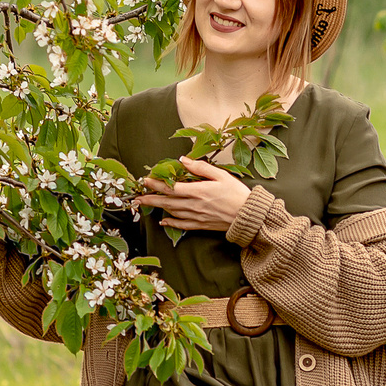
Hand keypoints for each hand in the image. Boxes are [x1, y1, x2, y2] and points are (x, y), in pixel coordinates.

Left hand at [133, 157, 252, 231]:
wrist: (248, 216)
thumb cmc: (237, 193)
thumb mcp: (220, 175)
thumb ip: (200, 167)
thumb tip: (182, 160)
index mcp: (198, 191)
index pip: (171, 187)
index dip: (157, 183)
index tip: (145, 180)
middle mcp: (194, 205)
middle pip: (167, 201)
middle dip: (150, 197)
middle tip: (136, 196)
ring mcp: (196, 216)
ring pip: (172, 212)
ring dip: (158, 207)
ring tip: (146, 203)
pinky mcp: (200, 225)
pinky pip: (182, 225)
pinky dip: (171, 223)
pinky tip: (163, 221)